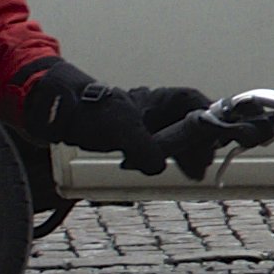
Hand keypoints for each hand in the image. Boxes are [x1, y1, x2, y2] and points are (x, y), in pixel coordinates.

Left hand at [36, 66, 228, 178]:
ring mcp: (144, 124)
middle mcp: (154, 110)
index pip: (195, 103)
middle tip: (201, 166)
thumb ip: (144, 149)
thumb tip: (159, 167)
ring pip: (176, 138)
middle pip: (190, 123)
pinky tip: (161, 170)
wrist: (55, 112)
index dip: (211, 119)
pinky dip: (166, 160)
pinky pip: (159, 149)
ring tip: (190, 173)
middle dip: (199, 144)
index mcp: (158, 100)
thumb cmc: (89, 112)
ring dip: (184, 155)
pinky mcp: (131, 139)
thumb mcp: (120, 130)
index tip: (218, 138)